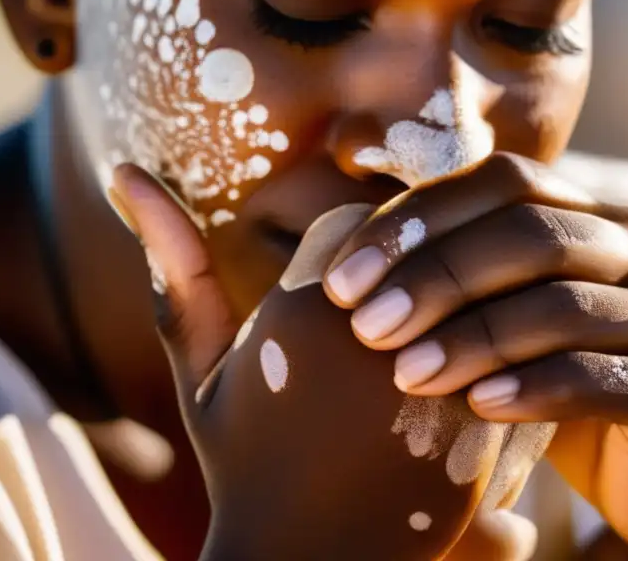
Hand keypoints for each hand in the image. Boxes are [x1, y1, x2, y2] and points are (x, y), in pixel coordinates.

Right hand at [112, 165, 540, 560]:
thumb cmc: (245, 459)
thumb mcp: (200, 365)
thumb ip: (174, 264)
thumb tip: (122, 169)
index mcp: (299, 309)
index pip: (356, 221)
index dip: (348, 263)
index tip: (336, 304)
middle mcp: (373, 336)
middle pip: (417, 251)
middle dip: (399, 282)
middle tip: (375, 335)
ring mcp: (434, 382)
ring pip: (466, 289)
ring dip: (446, 312)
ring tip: (410, 366)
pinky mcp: (482, 427)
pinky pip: (506, 345)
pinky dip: (484, 358)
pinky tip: (445, 397)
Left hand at [322, 153, 627, 556]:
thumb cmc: (560, 387)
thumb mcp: (506, 320)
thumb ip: (455, 281)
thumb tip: (338, 258)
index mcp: (594, 212)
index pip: (502, 181)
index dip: (418, 219)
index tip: (342, 279)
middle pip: (531, 234)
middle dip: (437, 276)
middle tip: (367, 325)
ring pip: (563, 305)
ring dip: (473, 337)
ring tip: (407, 374)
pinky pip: (602, 377)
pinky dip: (532, 389)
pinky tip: (478, 407)